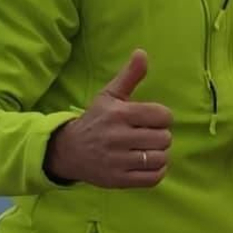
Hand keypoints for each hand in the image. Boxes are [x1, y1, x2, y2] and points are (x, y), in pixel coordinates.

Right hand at [45, 51, 172, 188]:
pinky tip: (148, 163)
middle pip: (164, 138)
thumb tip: (142, 52)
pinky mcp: (119, 180)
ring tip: (148, 149)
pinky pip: (154, 178)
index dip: (162, 117)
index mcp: (119, 114)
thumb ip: (129, 76)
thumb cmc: (95, 120)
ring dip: (159, 154)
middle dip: (160, 136)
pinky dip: (157, 171)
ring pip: (160, 158)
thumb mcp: (109, 96)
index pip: (162, 116)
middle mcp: (118, 137)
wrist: (68, 151)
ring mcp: (118, 161)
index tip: (152, 119)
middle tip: (148, 135)